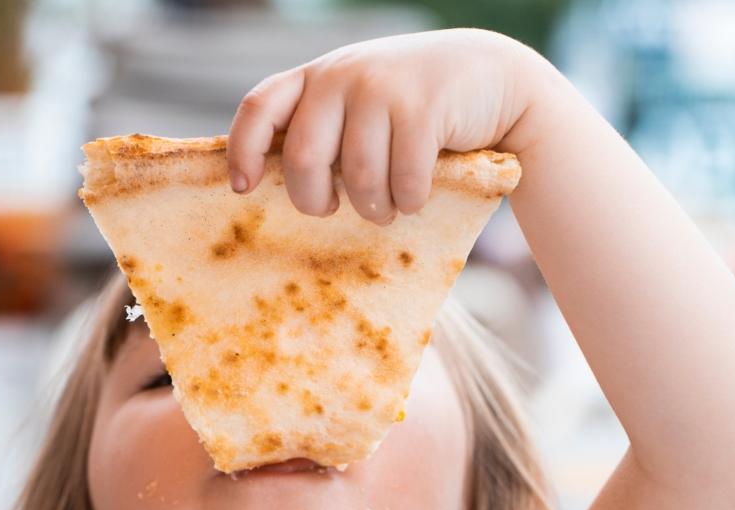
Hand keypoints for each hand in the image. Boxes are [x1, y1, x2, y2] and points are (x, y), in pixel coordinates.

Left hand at [226, 29, 535, 223]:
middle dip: (315, 201)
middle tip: (332, 209)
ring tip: (386, 207)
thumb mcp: (358, 104)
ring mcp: (383, 88)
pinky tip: (416, 196)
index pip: (259, 107)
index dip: (243, 150)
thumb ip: (320, 127)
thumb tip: (266, 183)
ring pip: (359, 179)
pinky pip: (403, 182)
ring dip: (373, 209)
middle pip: (304, 160)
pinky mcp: (423, 108)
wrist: (491, 77)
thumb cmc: (412, 107)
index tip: (244, 189)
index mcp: (316, 77)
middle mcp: (342, 75)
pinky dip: (410, 202)